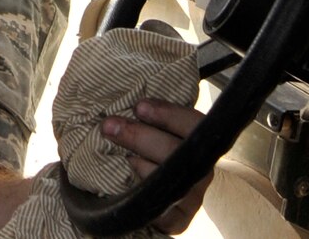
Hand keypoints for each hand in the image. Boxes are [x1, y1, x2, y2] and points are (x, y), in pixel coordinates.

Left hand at [100, 100, 211, 233]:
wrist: (161, 193)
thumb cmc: (151, 150)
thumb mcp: (155, 129)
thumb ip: (145, 115)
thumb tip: (111, 87)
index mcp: (198, 141)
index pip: (193, 123)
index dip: (168, 114)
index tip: (138, 106)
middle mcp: (200, 170)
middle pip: (175, 151)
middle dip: (140, 137)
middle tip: (108, 126)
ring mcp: (191, 197)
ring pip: (169, 180)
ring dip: (139, 166)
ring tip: (118, 156)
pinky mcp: (178, 220)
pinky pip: (164, 214)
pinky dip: (145, 200)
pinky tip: (129, 189)